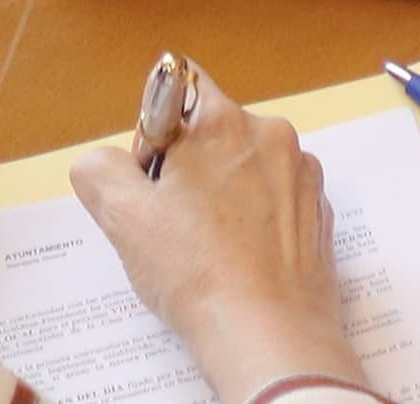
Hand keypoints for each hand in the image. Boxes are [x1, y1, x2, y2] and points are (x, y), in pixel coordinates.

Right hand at [73, 107, 366, 400]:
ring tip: (211, 249)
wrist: (267, 332)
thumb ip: (100, 170)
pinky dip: (259, 218)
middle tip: (175, 223)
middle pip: (213, 131)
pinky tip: (242, 258)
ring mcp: (302, 172)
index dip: (155, 132)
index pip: (177, 87)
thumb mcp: (123, 217)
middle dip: (189, 167)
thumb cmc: (195, 272)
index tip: (154, 178)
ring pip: (247, 166)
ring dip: (226, 193)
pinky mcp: (320, 209)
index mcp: (219, 122)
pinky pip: (278, 197)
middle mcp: (269, 133)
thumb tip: (102, 160)